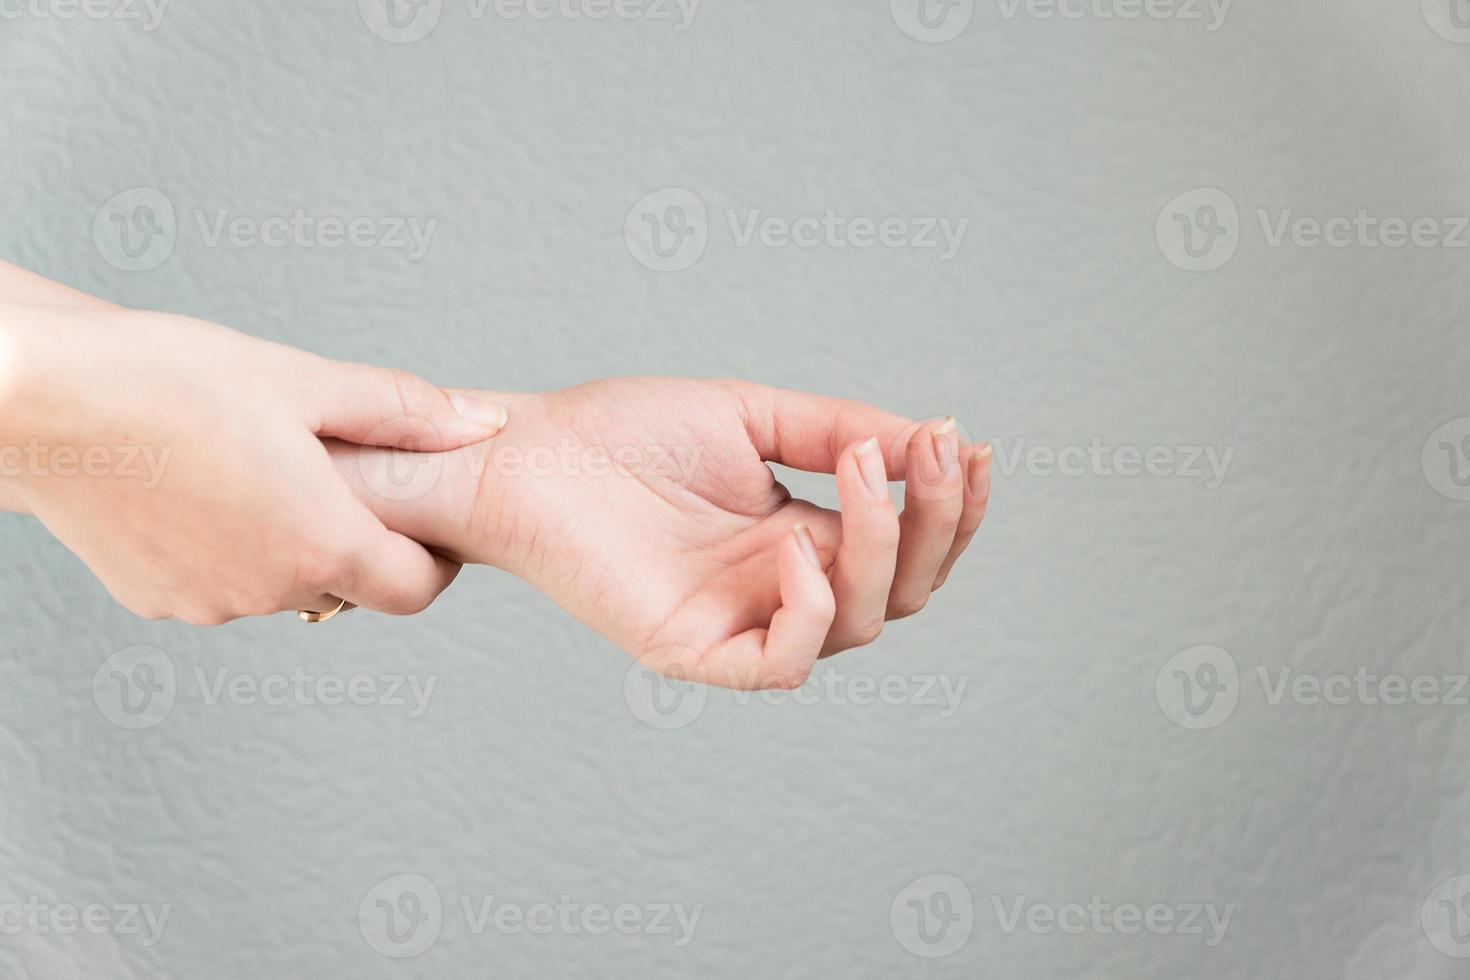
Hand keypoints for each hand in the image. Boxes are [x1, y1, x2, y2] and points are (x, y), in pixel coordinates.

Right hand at [0, 300, 509, 623]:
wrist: (41, 401)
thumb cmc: (170, 380)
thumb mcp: (306, 382)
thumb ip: (406, 412)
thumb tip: (485, 426)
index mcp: (321, 544)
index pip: (414, 589)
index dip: (430, 556)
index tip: (422, 518)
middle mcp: (268, 592)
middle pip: (349, 584)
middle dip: (357, 538)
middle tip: (335, 471)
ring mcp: (207, 604)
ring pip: (283, 585)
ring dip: (291, 543)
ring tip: (260, 468)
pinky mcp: (154, 600)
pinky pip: (221, 585)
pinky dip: (232, 550)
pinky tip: (205, 488)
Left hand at [334, 379, 990, 688]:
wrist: (521, 450)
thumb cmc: (622, 432)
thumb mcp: (751, 416)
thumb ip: (839, 429)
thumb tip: (933, 437)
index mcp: (799, 535)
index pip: (905, 547)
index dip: (951, 507)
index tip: (971, 446)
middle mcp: (780, 586)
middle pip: (904, 592)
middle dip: (936, 524)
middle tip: (933, 454)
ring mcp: (740, 621)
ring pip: (860, 626)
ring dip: (880, 548)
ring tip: (854, 469)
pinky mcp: (692, 648)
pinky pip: (783, 662)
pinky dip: (812, 610)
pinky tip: (795, 542)